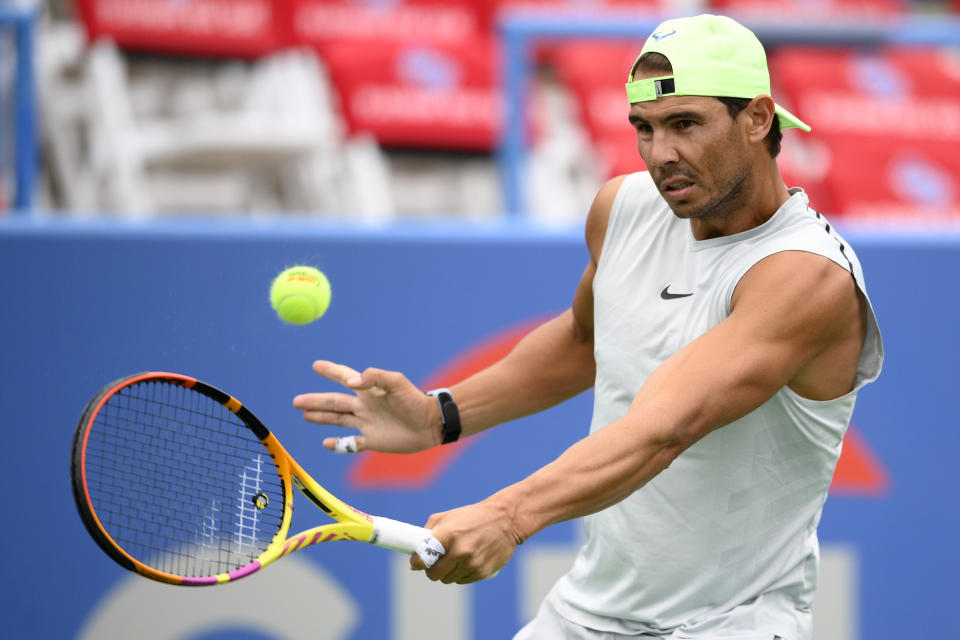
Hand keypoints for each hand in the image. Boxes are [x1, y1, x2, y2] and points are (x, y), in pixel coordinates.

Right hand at [293, 360, 440, 452]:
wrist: (430, 425)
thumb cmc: (415, 400)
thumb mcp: (396, 382)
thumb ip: (374, 377)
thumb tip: (352, 381)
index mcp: (368, 390)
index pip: (344, 378)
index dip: (331, 371)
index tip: (316, 365)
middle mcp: (364, 406)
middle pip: (333, 402)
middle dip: (314, 401)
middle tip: (295, 401)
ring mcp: (366, 424)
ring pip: (337, 420)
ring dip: (320, 417)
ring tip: (304, 414)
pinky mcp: (372, 441)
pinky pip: (351, 443)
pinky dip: (338, 444)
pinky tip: (327, 443)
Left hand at [410, 500, 521, 583]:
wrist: (506, 519)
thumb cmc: (472, 517)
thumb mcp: (448, 517)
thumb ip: (428, 533)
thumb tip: (414, 557)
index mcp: (448, 534)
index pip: (423, 558)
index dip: (416, 562)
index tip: (415, 562)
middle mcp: (460, 551)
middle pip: (433, 574)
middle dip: (431, 569)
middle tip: (436, 562)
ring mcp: (472, 563)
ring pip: (447, 579)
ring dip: (447, 572)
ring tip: (455, 558)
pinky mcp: (482, 572)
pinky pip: (462, 581)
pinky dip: (461, 574)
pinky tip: (468, 561)